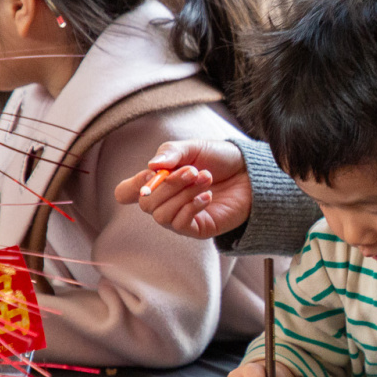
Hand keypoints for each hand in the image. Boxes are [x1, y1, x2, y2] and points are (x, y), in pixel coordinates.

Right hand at [114, 139, 250, 238]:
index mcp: (158, 182)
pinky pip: (180, 225)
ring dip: (183, 194)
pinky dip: (192, 207)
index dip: (133, 186)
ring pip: (162, 215)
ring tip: (205, 178)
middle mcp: (165, 202)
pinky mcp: (197, 229)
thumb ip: (171, 153)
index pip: (126, 193)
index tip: (151, 172)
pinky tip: (208, 196)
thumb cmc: (220, 159)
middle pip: (145, 204)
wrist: (250, 171)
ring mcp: (180, 217)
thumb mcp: (194, 147)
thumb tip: (152, 166)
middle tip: (193, 170)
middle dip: (168, 185)